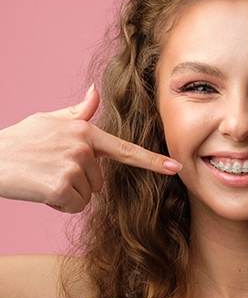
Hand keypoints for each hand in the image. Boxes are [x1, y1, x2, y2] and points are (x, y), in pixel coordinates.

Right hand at [0, 85, 181, 212]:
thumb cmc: (21, 141)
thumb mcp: (51, 121)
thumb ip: (79, 112)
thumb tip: (95, 91)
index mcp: (86, 132)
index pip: (126, 150)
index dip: (152, 161)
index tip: (175, 168)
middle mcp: (84, 147)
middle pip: (101, 182)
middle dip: (80, 181)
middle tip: (52, 169)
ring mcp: (74, 167)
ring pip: (88, 195)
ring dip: (69, 193)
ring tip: (45, 177)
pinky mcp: (62, 186)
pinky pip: (75, 205)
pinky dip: (59, 203)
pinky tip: (42, 189)